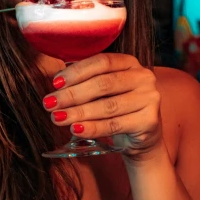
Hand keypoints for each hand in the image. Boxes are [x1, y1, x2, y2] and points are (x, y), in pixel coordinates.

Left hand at [42, 53, 162, 158]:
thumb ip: (86, 81)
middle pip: (103, 84)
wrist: (142, 137)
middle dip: (72, 94)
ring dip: (78, 112)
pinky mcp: (149, 121)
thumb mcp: (104, 91)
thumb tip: (57, 82)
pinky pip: (115, 125)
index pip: (102, 62)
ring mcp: (149, 99)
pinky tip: (76, 129)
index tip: (55, 83)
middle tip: (50, 103)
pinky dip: (92, 128)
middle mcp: (143, 77)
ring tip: (57, 118)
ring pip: (107, 106)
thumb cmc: (117, 109)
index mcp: (130, 62)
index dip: (77, 72)